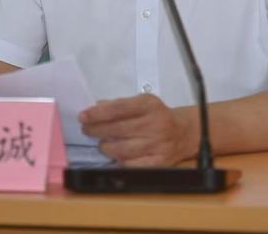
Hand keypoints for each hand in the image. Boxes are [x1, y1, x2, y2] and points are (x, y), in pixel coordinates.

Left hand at [78, 94, 194, 166]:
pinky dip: (118, 161)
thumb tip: (95, 108)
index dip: (98, 113)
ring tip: (102, 143)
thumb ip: (119, 104)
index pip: (118, 109)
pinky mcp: (158, 163)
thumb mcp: (142, 102)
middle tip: (87, 129)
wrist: (183, 133)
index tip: (84, 116)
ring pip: (121, 150)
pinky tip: (115, 156)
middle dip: (96, 130)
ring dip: (105, 147)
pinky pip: (130, 165)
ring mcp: (157, 145)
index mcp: (149, 105)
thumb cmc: (158, 116)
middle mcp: (154, 125)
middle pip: (117, 129)